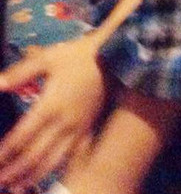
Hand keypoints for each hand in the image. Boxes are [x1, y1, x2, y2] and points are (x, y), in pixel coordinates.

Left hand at [0, 33, 108, 189]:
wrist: (114, 57)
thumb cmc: (79, 56)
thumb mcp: (48, 57)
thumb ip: (20, 73)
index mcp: (50, 106)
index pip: (21, 137)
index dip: (5, 153)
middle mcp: (64, 123)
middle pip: (34, 156)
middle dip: (14, 171)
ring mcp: (78, 129)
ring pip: (53, 162)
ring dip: (33, 177)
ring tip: (16, 186)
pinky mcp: (89, 129)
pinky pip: (76, 157)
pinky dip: (63, 172)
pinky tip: (53, 179)